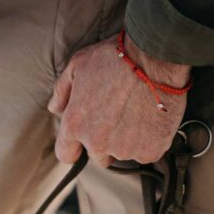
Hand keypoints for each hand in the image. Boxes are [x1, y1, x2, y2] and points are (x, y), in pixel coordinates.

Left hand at [48, 33, 190, 166]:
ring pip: (124, 154)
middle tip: (119, 117)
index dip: (74, 147)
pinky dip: (151, 141)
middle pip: (98, 156)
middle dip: (106, 142)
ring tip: (138, 113)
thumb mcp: (78, 64)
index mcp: (76, 125)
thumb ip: (62, 90)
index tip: (83, 140)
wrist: (158, 56)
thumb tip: (55, 108)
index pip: (66, 154)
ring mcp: (125, 149)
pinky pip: (147, 153)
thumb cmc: (116, 57)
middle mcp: (98, 142)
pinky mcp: (150, 151)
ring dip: (129, 140)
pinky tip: (153, 119)